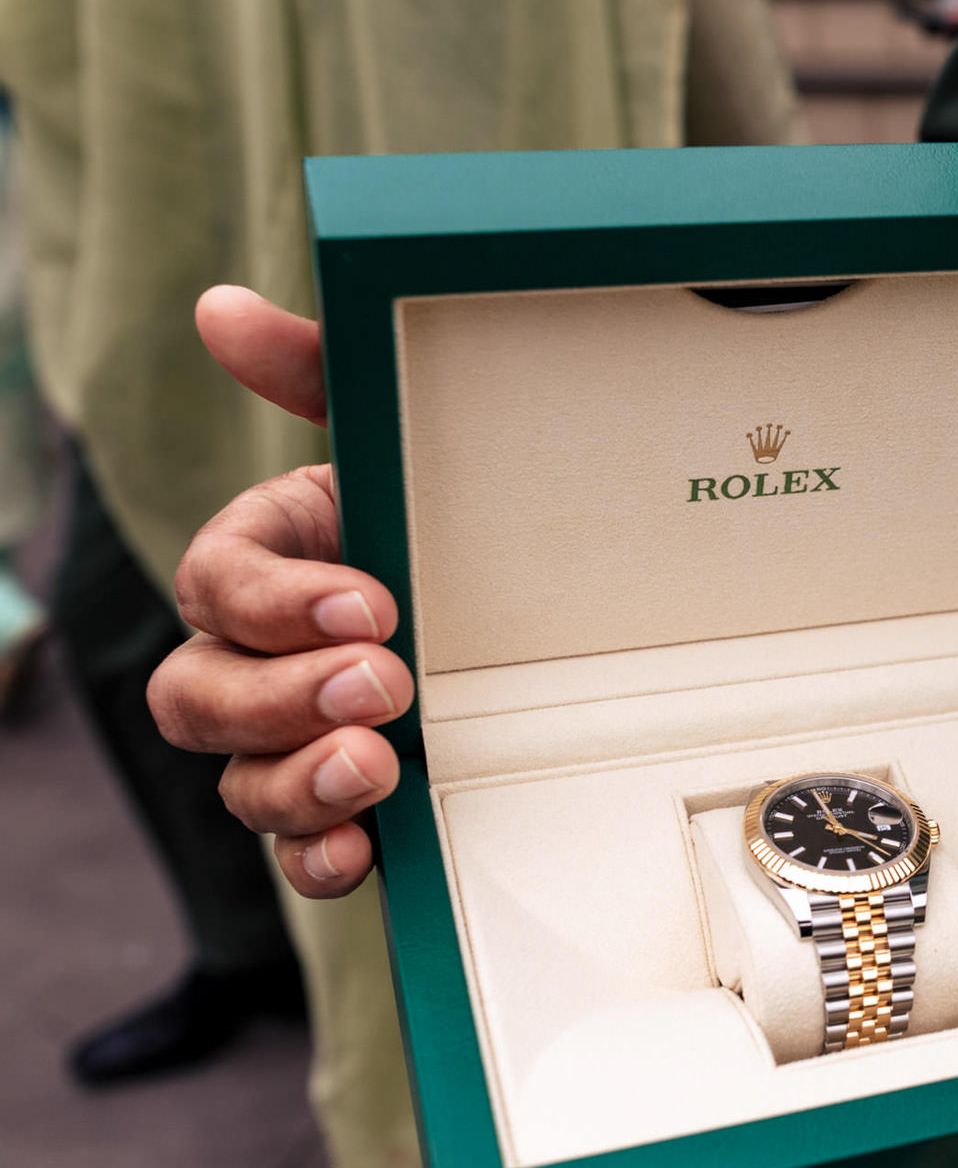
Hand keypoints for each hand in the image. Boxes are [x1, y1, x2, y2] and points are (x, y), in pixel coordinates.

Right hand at [145, 286, 412, 897]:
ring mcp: (296, 742)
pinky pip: (299, 852)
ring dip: (298, 782)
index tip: (373, 604)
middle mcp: (262, 658)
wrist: (546, 600)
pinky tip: (364, 852)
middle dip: (281, 697)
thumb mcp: (403, 438)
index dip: (276, 601)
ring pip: (241, 780)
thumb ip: (319, 372)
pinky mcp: (348, 808)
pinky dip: (320, 858)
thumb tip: (221, 309)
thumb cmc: (452, 512)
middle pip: (200, 695)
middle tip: (383, 685)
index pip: (217, 584)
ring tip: (380, 767)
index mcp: (269, 562)